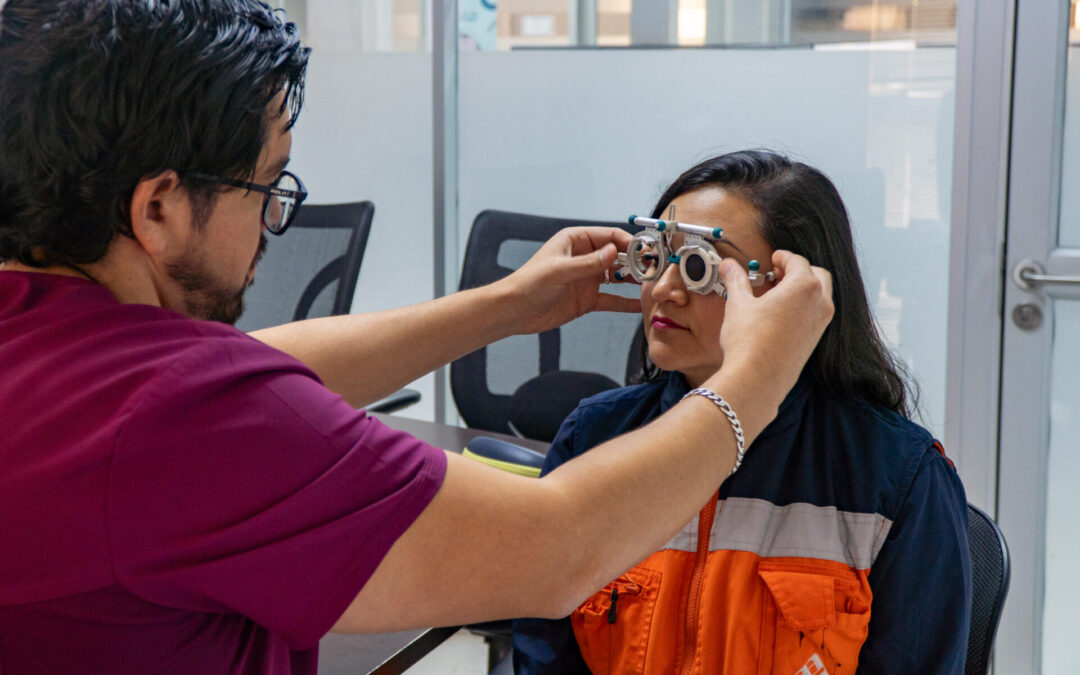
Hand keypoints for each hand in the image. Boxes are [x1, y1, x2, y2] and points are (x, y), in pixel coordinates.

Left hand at [498, 226, 641, 334]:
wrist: (514, 311)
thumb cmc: (529, 283)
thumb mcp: (559, 271)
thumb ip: (587, 263)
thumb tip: (613, 252)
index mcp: (576, 241)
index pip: (609, 236)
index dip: (629, 243)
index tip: (645, 252)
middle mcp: (585, 257)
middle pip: (618, 256)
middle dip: (637, 262)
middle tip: (654, 270)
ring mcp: (588, 279)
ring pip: (618, 277)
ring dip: (634, 281)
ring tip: (652, 286)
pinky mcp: (588, 299)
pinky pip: (612, 300)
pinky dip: (625, 303)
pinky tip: (640, 306)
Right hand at [715, 250, 833, 401]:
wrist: (756, 379)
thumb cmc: (749, 341)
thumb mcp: (738, 304)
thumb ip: (736, 280)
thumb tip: (729, 266)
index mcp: (804, 287)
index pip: (798, 261)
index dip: (783, 257)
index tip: (773, 259)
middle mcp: (820, 303)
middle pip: (817, 275)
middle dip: (798, 271)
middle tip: (776, 274)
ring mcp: (821, 324)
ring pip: (819, 295)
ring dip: (802, 289)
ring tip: (775, 294)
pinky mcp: (815, 341)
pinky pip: (815, 314)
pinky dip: (803, 307)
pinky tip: (779, 315)